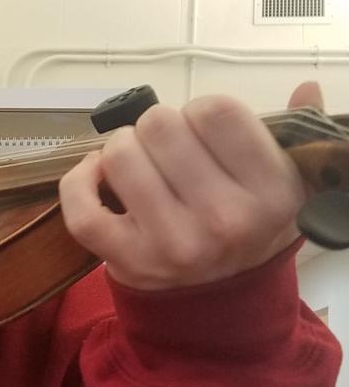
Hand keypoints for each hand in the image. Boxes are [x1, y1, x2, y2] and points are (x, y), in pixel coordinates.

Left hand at [59, 83, 320, 289]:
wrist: (219, 300)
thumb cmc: (247, 226)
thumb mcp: (284, 183)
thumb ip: (292, 133)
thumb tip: (307, 86)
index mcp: (270, 192)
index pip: (215, 111)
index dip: (200, 111)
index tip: (201, 131)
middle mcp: (223, 219)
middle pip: (159, 125)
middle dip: (156, 128)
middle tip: (165, 150)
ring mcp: (171, 243)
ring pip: (119, 156)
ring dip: (120, 149)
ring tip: (137, 164)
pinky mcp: (126, 260)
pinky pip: (82, 207)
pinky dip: (79, 181)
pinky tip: (96, 174)